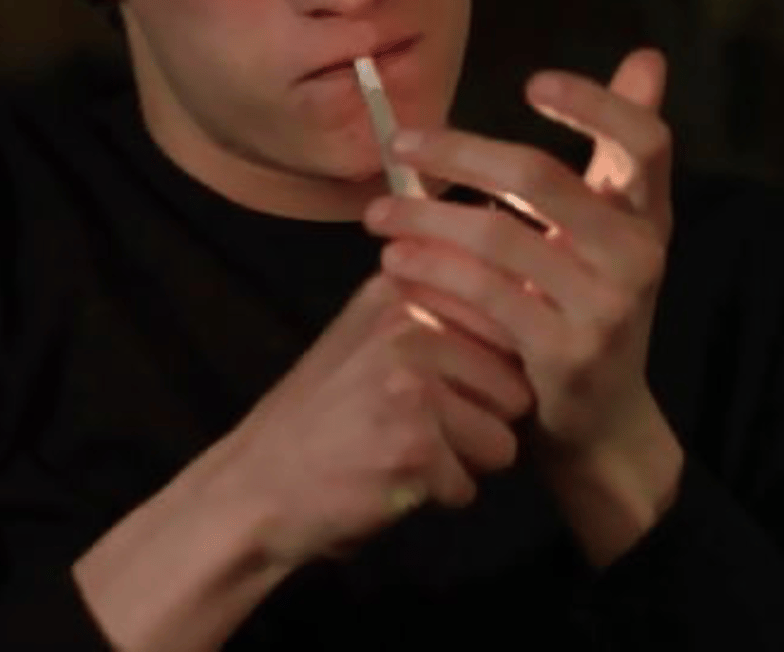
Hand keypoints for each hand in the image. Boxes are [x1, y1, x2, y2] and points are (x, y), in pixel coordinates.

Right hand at [222, 272, 533, 568]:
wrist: (257, 481)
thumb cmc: (323, 413)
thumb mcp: (367, 334)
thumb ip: (434, 311)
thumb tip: (525, 301)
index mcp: (398, 289)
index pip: (502, 316)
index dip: (491, 364)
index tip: (445, 384)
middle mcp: (406, 324)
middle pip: (513, 383)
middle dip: (481, 417)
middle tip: (419, 426)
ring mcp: (410, 381)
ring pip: (501, 438)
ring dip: (464, 459)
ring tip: (406, 451)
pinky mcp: (415, 443)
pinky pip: (470, 483)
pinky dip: (438, 494)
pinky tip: (391, 479)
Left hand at [363, 48, 672, 464]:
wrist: (601, 416)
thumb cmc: (591, 298)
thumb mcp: (613, 224)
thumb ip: (615, 149)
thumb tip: (646, 56)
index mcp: (646, 213)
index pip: (644, 141)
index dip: (595, 105)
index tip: (531, 82)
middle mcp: (638, 254)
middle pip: (538, 177)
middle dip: (457, 153)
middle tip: (398, 143)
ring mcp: (605, 306)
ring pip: (495, 236)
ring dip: (423, 216)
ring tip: (376, 213)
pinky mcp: (563, 351)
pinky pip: (480, 294)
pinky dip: (430, 272)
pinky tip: (395, 263)